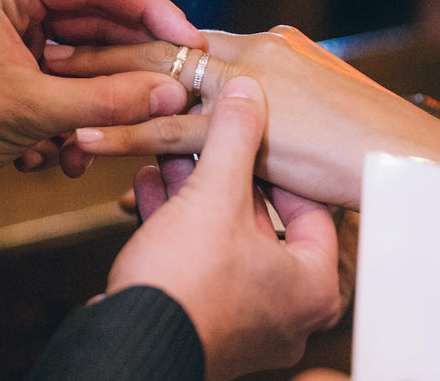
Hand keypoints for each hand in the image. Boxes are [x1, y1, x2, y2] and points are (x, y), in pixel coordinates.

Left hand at [0, 0, 204, 207]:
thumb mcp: (31, 111)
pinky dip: (70, 125)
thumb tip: (171, 92)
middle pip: (97, 26)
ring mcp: (14, 43)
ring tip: (97, 139)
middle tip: (174, 85)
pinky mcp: (16, 79)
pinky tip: (57, 158)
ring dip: (95, 108)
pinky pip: (66, 92)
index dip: (150, 9)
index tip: (187, 38)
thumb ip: (107, 100)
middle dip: (127, 67)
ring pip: (85, 66)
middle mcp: (13, 7)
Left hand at [46, 26, 439, 208]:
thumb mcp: (315, 105)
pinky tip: (81, 138)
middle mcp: (252, 52)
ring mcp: (248, 87)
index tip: (90, 34)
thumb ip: (271, 100)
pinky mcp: (246, 130)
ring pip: (155, 81)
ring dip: (97, 82)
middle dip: (102, 44)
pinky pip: (169, 132)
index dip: (135, 31)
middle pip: (159, 43)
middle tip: (45, 42)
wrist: (410, 155)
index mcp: (266, 44)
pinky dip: (122, 134)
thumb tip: (242, 109)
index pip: (185, 33)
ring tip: (44, 79)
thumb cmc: (368, 136)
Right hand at [108, 77, 340, 380]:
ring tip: (169, 156)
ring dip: (195, 196)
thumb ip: (234, 137)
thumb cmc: (185, 286)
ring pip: (225, 241)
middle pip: (262, 222)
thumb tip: (246, 92)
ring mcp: (248, 324)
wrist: (126, 347)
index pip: (311, 206)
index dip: (277, 163)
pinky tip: (151, 188)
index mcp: (313, 285)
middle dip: (224, 175)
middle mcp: (289, 311)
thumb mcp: (214, 195)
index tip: (255, 135)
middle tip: (205, 141)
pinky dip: (178, 228)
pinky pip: (200, 264)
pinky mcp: (207, 325)